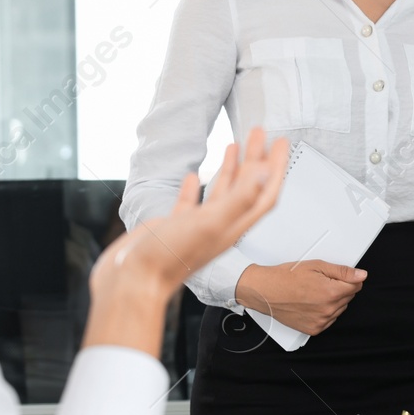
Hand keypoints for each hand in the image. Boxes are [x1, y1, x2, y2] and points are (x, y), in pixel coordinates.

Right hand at [85, 127, 288, 355]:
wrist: (133, 280)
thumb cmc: (170, 258)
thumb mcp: (210, 223)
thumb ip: (240, 199)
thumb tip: (266, 174)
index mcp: (232, 226)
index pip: (263, 193)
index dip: (275, 168)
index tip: (280, 143)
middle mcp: (219, 225)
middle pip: (246, 188)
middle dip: (256, 160)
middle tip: (261, 134)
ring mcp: (196, 226)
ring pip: (221, 192)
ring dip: (231, 168)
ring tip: (235, 145)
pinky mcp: (174, 226)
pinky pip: (190, 203)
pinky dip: (195, 187)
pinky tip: (194, 175)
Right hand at [235, 260, 365, 335]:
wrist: (266, 291)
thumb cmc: (287, 277)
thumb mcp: (317, 266)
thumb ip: (342, 272)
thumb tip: (361, 275)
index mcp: (332, 292)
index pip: (356, 285)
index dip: (348, 278)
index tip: (337, 276)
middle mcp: (328, 310)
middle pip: (348, 297)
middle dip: (339, 288)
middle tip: (321, 282)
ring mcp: (321, 321)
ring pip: (339, 309)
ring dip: (333, 301)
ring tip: (314, 292)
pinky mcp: (314, 329)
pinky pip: (329, 320)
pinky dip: (324, 312)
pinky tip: (311, 303)